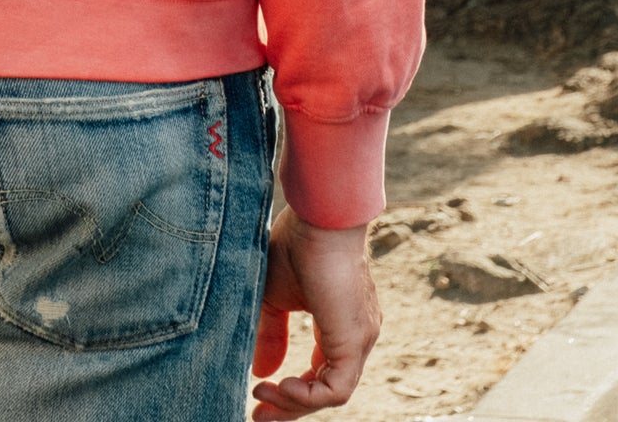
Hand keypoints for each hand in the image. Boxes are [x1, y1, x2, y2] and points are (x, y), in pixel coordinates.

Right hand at [249, 206, 380, 417]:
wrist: (319, 216)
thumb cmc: (297, 243)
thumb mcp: (274, 294)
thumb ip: (271, 334)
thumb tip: (262, 372)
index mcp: (339, 323)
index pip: (320, 372)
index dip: (291, 389)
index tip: (258, 393)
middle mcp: (356, 336)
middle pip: (326, 389)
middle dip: (290, 407)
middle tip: (257, 415)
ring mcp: (360, 339)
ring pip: (332, 393)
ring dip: (294, 402)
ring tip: (263, 397)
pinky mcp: (355, 340)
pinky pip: (336, 389)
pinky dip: (307, 395)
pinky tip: (281, 384)